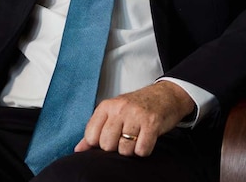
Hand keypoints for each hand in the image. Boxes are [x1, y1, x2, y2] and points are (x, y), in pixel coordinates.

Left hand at [75, 81, 194, 157]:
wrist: (167, 95)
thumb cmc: (139, 105)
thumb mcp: (114, 112)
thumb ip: (96, 130)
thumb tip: (78, 149)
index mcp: (107, 106)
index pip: (91, 136)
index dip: (100, 143)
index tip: (110, 138)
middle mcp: (120, 109)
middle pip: (107, 145)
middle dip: (116, 148)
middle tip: (126, 138)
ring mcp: (136, 115)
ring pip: (124, 149)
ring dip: (131, 150)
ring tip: (137, 138)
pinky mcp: (152, 123)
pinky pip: (141, 149)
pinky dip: (144, 150)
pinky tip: (146, 140)